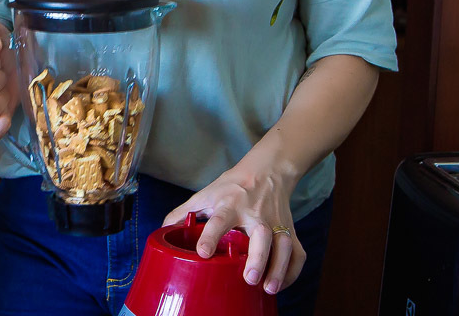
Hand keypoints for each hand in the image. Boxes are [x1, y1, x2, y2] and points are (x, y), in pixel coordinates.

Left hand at [163, 164, 305, 294]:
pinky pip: (297, 252)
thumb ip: (183, 212)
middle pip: (260, 234)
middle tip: (249, 278)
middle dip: (257, 257)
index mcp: (230, 203)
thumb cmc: (232, 186)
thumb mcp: (205, 194)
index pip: (219, 219)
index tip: (204, 253)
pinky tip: (281, 284)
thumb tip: (161, 231)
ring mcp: (275, 222)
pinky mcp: (290, 229)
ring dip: (278, 267)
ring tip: (269, 288)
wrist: (268, 171)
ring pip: (283, 245)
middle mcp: (254, 213)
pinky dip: (292, 271)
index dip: (210, 236)